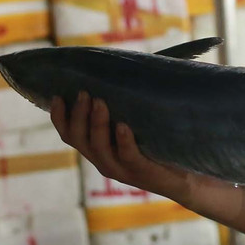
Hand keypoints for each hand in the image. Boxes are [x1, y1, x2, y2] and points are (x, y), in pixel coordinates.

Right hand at [51, 92, 227, 206]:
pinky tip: (123, 125)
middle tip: (85, 92)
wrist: (186, 178)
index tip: (58, 95)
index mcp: (98, 149)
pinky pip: (127, 155)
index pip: (69, 134)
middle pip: (78, 139)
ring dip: (96, 123)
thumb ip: (124, 105)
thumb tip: (122, 66)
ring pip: (98, 147)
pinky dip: (123, 140)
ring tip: (100, 101)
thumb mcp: (136, 124)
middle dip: (78, 115)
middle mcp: (104, 160)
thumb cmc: (159, 145)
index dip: (59, 117)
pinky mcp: (141, 172)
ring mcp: (121, 169)